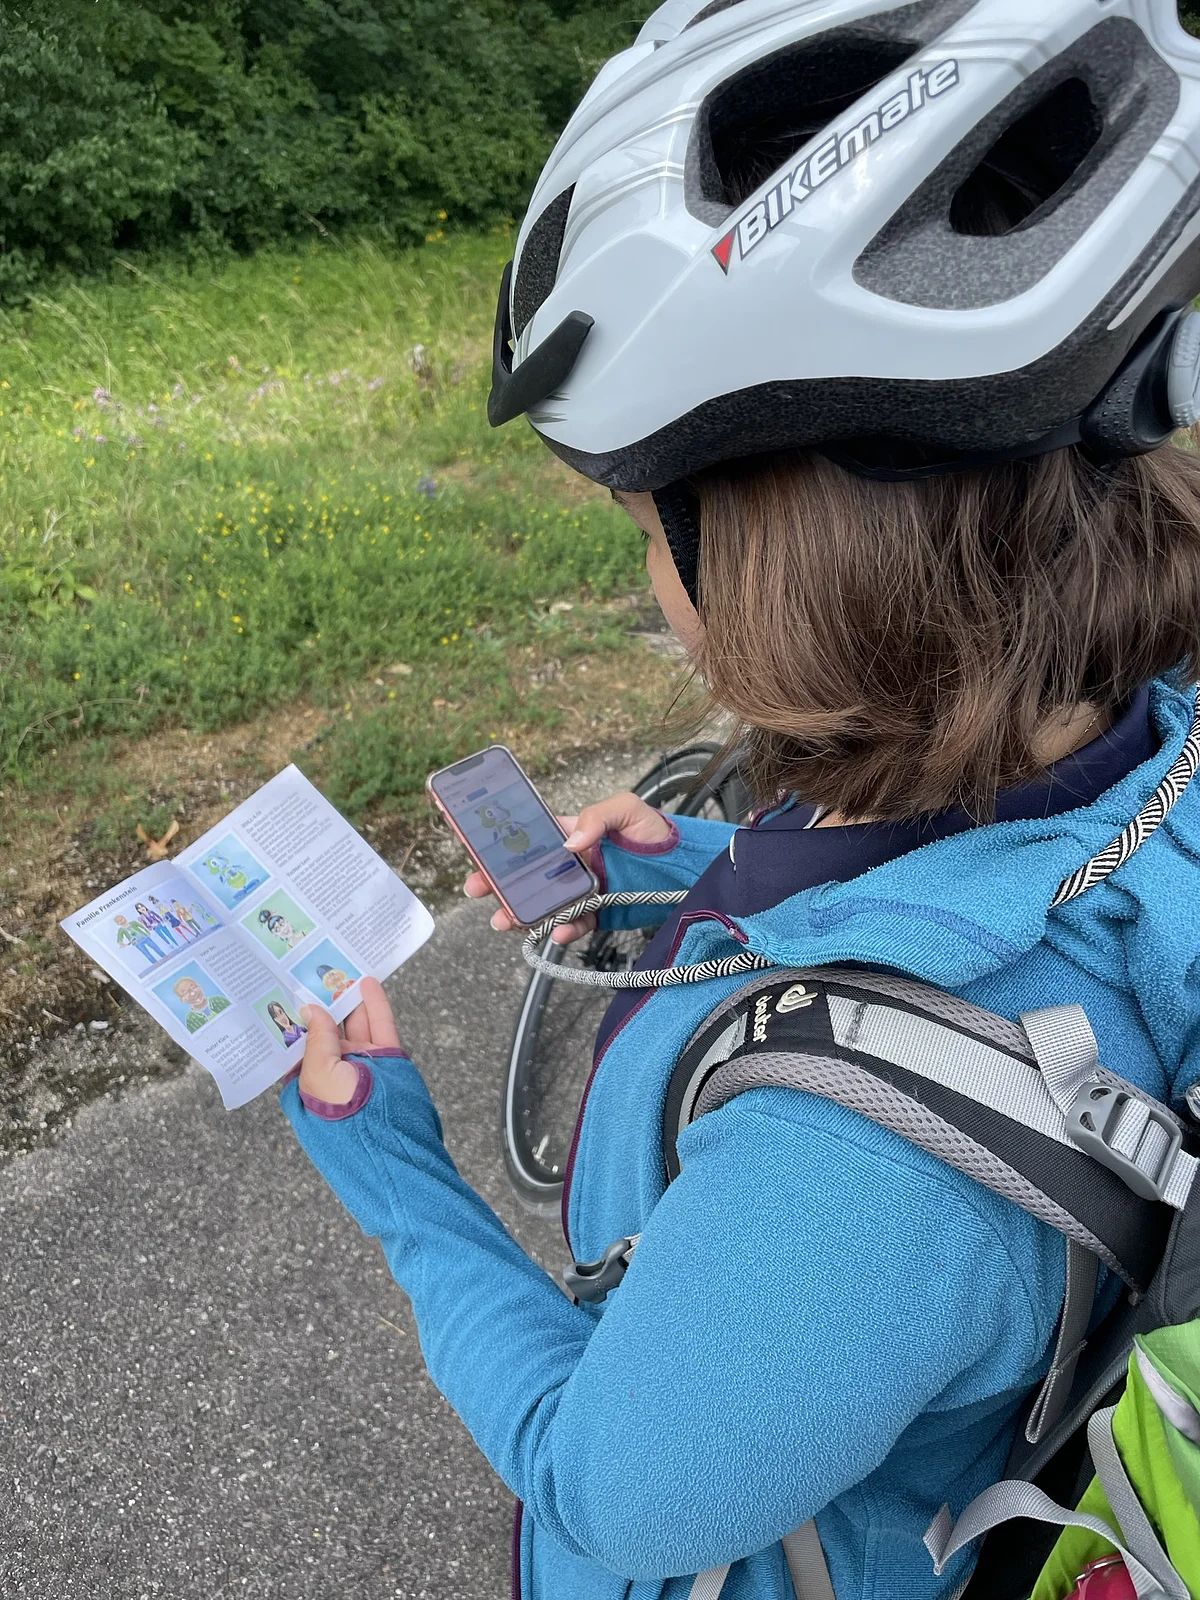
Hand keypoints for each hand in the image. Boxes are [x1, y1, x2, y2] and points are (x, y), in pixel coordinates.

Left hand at [298, 976, 399, 1105]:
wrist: (390, 1138)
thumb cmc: (344, 1114)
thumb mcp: (319, 1076)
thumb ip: (316, 1039)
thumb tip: (310, 1009)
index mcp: (309, 1080)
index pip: (299, 1045)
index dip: (294, 1020)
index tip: (286, 991)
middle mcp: (334, 1070)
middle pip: (327, 1029)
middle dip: (321, 1004)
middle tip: (314, 972)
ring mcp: (362, 1062)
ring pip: (354, 1023)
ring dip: (348, 998)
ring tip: (340, 969)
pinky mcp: (387, 1056)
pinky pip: (379, 1024)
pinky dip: (374, 1003)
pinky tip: (367, 982)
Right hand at [463, 791, 673, 943]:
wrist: (688, 865)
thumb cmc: (654, 831)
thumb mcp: (626, 809)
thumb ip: (597, 817)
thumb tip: (568, 842)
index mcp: (572, 835)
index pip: (530, 840)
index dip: (502, 846)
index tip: (478, 852)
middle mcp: (571, 865)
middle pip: (528, 876)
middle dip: (499, 884)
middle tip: (476, 890)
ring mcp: (584, 891)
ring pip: (545, 905)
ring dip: (522, 914)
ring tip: (505, 921)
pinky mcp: (600, 913)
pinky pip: (577, 924)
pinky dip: (565, 930)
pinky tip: (557, 932)